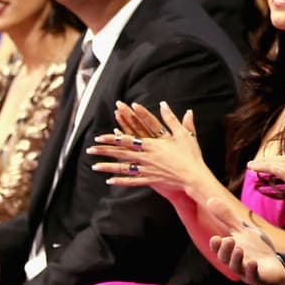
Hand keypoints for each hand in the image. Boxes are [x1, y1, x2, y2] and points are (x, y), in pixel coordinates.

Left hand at [87, 101, 206, 198]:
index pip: (127, 139)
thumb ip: (171, 119)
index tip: (100, 135)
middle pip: (121, 153)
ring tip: (94, 166)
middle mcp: (146, 157)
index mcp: (152, 144)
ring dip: (108, 167)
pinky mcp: (151, 179)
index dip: (112, 137)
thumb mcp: (183, 133)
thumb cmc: (190, 154)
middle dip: (104, 151)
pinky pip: (133, 181)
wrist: (194, 176)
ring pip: (123, 168)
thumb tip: (164, 104)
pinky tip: (110, 181)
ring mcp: (147, 169)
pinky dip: (121, 181)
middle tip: (90, 149)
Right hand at [206, 197, 284, 284]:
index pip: (219, 249)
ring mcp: (246, 271)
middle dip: (225, 250)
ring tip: (239, 249)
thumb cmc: (255, 248)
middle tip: (229, 240)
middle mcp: (235, 263)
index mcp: (230, 252)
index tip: (215, 238)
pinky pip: (253, 276)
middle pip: (226, 259)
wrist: (273, 266)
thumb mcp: (242, 230)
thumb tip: (210, 199)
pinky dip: (252, 270)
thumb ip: (227, 217)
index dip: (216, 245)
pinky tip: (253, 262)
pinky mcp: (259, 278)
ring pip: (237, 268)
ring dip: (236, 259)